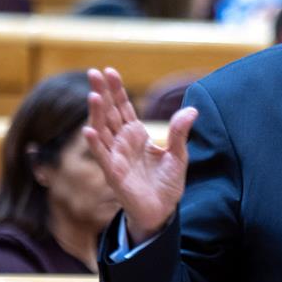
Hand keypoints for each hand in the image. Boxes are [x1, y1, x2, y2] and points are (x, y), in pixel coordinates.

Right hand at [83, 67, 197, 241]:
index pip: (123, 107)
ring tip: (93, 95)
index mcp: (136, 134)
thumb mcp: (178, 155)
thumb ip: (180, 133)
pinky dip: (95, 144)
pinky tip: (88, 130)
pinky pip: (102, 157)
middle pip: (109, 113)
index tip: (109, 71)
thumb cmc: (166, 183)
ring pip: (102, 131)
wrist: (162, 211)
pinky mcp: (114, 174)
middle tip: (93, 72)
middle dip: (101, 93)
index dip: (116, 90)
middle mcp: (122, 142)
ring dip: (96, 114)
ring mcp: (115, 157)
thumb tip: (192, 110)